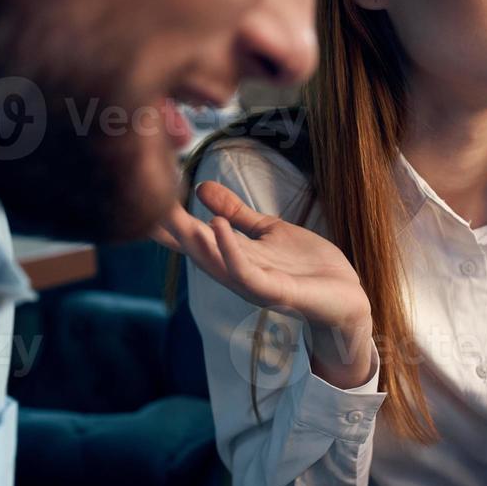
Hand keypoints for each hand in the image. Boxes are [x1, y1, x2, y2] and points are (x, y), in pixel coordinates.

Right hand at [153, 180, 374, 387]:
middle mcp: (236, 273)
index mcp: (233, 257)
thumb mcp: (268, 231)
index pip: (191, 237)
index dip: (165, 219)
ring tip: (173, 215)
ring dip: (193, 241)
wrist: (347, 298)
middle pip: (196, 250)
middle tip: (144, 203)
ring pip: (215, 263)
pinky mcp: (276, 292)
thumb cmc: (308, 268)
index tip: (138, 195)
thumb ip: (236, 213)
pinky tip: (216, 228)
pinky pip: (246, 273)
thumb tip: (201, 187)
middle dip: (170, 229)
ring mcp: (254, 285)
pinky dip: (228, 251)